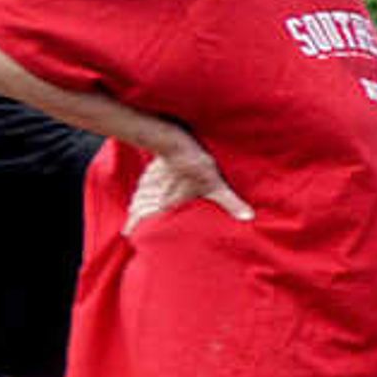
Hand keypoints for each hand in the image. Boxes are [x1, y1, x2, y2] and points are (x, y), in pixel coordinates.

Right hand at [123, 123, 252, 229]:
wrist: (177, 142)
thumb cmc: (197, 166)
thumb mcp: (217, 186)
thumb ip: (231, 203)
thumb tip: (249, 217)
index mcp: (165, 203)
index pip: (142, 218)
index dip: (133, 227)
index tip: (127, 234)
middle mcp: (153, 194)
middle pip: (137, 209)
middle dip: (134, 219)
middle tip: (131, 228)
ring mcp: (150, 181)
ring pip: (138, 196)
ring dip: (137, 205)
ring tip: (135, 212)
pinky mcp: (151, 170)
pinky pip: (142, 183)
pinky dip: (141, 189)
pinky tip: (142, 190)